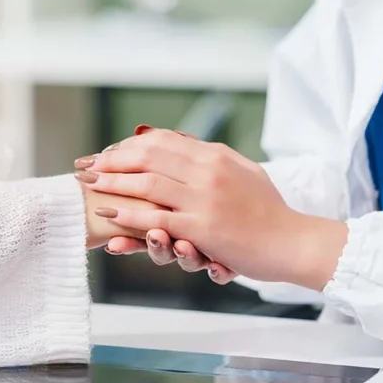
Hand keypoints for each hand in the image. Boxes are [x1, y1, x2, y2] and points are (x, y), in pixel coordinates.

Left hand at [77, 130, 347, 289]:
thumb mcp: (241, 172)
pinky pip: (159, 218)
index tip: (109, 153)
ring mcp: (205, 198)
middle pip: (149, 156)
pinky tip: (112, 213)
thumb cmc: (268, 211)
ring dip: (115, 182)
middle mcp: (208, 171)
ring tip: (92, 184)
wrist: (292, 241)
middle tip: (89, 165)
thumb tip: (181, 144)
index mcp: (216, 156)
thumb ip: (211, 158)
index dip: (130, 145)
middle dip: (113, 159)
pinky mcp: (203, 227)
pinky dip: (131, 215)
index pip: (163, 141)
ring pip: (148, 183)